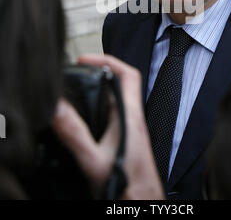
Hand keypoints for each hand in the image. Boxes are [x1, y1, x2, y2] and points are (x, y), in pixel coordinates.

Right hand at [51, 54, 163, 199]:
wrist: (141, 202)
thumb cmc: (128, 186)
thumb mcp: (94, 159)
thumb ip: (75, 134)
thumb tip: (57, 108)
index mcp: (130, 116)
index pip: (128, 75)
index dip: (108, 60)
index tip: (86, 59)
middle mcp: (132, 118)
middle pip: (119, 83)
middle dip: (98, 71)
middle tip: (77, 70)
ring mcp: (129, 128)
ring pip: (115, 97)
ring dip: (98, 88)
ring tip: (77, 86)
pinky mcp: (125, 137)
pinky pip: (112, 112)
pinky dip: (98, 105)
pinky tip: (84, 114)